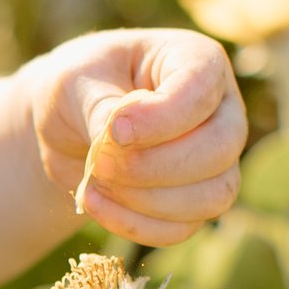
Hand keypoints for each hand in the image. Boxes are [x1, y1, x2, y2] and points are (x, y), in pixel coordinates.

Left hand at [24, 27, 248, 245]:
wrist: (67, 128)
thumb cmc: (77, 89)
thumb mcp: (75, 83)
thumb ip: (100, 106)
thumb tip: (120, 136)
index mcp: (198, 60)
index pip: (201, 92)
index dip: (161, 119)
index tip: (114, 130)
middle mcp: (221, 110)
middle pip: (219, 150)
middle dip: (154, 167)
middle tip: (100, 163)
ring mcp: (216, 160)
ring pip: (212, 197)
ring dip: (146, 201)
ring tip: (95, 184)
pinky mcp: (196, 201)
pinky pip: (183, 228)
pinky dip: (136, 225)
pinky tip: (96, 205)